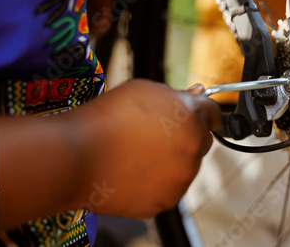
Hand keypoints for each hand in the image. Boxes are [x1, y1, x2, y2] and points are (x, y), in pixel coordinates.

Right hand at [70, 80, 220, 217]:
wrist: (75, 156)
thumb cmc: (105, 118)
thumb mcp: (144, 90)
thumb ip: (178, 94)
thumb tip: (196, 93)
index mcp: (191, 117)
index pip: (214, 114)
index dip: (201, 112)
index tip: (193, 115)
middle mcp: (192, 149)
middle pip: (201, 141)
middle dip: (185, 136)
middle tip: (155, 134)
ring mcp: (180, 178)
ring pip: (185, 166)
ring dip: (171, 160)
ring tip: (137, 153)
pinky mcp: (165, 200)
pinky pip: (169, 187)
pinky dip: (157, 181)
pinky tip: (134, 170)